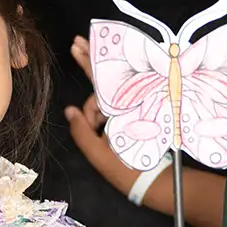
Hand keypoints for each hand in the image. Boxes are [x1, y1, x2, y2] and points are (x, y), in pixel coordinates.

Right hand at [62, 35, 139, 195]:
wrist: (156, 182)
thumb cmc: (128, 170)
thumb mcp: (99, 156)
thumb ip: (82, 132)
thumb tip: (69, 110)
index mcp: (120, 111)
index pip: (102, 79)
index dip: (88, 60)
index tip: (77, 45)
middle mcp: (127, 105)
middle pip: (104, 78)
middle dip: (90, 60)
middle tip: (77, 44)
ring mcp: (131, 110)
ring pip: (106, 97)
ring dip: (94, 108)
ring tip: (95, 129)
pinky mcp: (133, 117)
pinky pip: (114, 105)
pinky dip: (102, 109)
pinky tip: (96, 122)